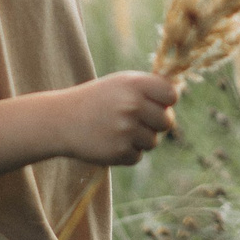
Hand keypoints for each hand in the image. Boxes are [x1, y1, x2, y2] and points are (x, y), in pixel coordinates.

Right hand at [58, 70, 179, 165]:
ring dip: (140, 140)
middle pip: (167, 122)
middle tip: (136, 120)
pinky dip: (126, 152)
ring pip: (153, 142)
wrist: (61, 120)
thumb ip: (148, 87)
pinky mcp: (119, 152)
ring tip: (117, 130)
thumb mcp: (120, 83)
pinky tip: (110, 141)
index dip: (167, 101)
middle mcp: (133, 105)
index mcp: (135, 84)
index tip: (157, 103)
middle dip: (155, 124)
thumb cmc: (96, 99)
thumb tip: (178, 92)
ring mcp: (126, 130)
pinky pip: (137, 156)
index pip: (171, 95)